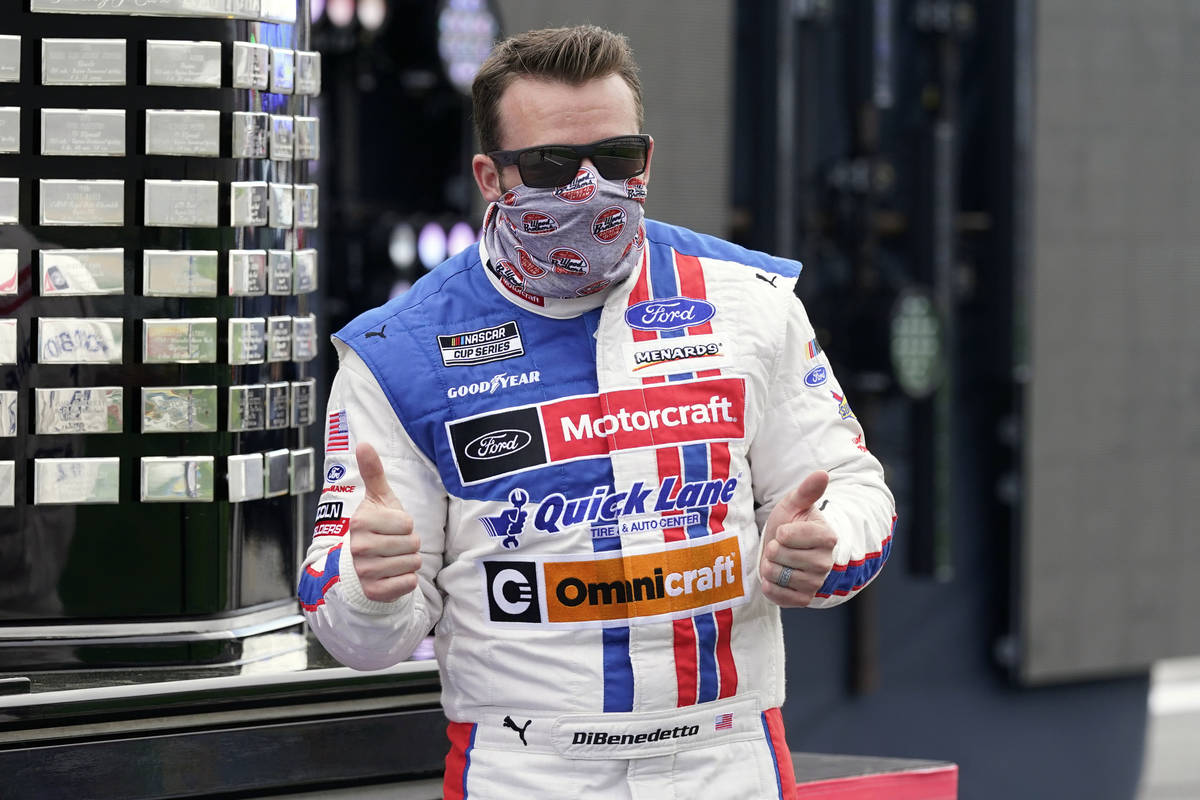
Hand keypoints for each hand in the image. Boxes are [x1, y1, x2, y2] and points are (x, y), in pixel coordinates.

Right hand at [348, 442, 421, 602]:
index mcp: (361, 523)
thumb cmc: (376, 528)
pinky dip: (407, 580)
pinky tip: (393, 575)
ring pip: (413, 563)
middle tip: (394, 544)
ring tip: (393, 559)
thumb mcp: (377, 499)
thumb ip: (372, 472)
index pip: (407, 523)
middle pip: (412, 544)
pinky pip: (409, 583)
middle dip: (409, 544)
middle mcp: (359, 548)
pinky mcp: (374, 591)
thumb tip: (364, 444)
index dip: (405, 525)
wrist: (360, 566)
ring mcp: (365, 571)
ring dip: (409, 562)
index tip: (391, 527)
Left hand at [759, 471, 836, 607]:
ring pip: (779, 576)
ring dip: (770, 567)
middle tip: (779, 547)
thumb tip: (822, 473)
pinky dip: (770, 587)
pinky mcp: (805, 599)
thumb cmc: (790, 524)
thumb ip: (807, 491)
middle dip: (772, 550)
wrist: (787, 552)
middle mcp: (825, 561)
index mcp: (827, 536)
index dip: (781, 532)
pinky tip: (775, 578)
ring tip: (777, 561)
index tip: (784, 531)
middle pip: (782, 556)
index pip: (790, 536)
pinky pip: (779, 596)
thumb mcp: (794, 505)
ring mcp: (816, 582)